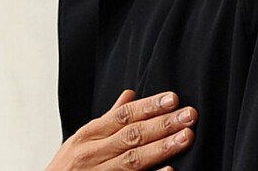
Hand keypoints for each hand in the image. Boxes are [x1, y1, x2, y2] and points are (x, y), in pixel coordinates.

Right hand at [46, 89, 196, 170]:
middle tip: (190, 115)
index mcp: (88, 136)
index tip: (173, 98)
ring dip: (162, 148)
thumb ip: (108, 119)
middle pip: (132, 136)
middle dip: (163, 124)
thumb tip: (130, 94)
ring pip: (133, 160)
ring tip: (187, 137)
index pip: (123, 116)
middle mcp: (92, 155)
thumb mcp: (82, 140)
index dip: (149, 107)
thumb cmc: (66, 168)